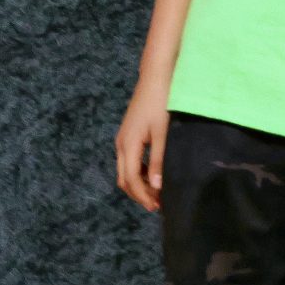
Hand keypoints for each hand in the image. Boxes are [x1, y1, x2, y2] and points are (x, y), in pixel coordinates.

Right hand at [114, 78, 169, 211]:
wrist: (155, 77)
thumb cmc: (161, 102)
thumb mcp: (163, 132)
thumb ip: (159, 159)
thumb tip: (156, 186)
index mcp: (128, 145)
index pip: (131, 180)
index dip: (143, 196)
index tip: (157, 207)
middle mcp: (121, 145)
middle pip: (124, 179)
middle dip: (139, 194)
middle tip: (157, 205)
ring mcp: (123, 139)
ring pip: (126, 170)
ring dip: (138, 184)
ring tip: (157, 194)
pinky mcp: (129, 134)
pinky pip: (130, 161)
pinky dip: (138, 172)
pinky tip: (153, 175)